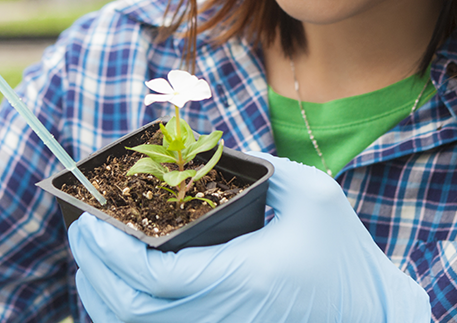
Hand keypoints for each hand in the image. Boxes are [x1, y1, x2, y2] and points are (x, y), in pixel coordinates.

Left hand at [69, 152, 429, 322]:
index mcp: (243, 279)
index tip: (91, 227)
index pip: (153, 278)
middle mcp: (225, 318)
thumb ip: (259, 168)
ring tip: (94, 263)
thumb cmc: (345, 256)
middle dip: (95, 274)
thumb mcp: (313, 195)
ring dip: (104, 300)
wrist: (374, 316)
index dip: (111, 254)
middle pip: (131, 313)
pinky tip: (121, 294)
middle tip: (82, 239)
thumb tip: (205, 151)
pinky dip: (129, 319)